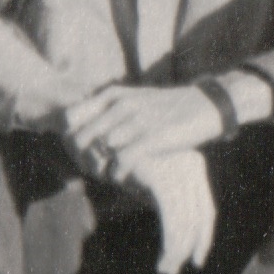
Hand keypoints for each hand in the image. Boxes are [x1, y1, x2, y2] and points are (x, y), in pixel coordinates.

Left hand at [59, 83, 232, 186]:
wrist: (204, 105)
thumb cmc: (167, 107)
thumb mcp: (134, 99)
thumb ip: (109, 110)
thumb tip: (85, 130)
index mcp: (112, 95)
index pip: (70, 118)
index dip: (69, 139)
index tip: (81, 153)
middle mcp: (119, 106)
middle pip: (79, 139)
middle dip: (82, 159)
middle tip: (95, 171)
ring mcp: (135, 121)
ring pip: (99, 151)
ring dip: (101, 169)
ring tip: (111, 175)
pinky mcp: (151, 138)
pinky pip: (120, 161)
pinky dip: (118, 174)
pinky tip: (125, 177)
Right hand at [122, 149, 218, 273]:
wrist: (103, 137)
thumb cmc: (126, 159)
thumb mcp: (150, 179)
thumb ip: (164, 198)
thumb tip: (173, 229)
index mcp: (195, 167)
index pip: (206, 210)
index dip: (204, 237)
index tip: (197, 259)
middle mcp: (193, 168)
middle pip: (201, 218)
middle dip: (191, 248)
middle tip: (175, 270)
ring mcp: (179, 173)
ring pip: (187, 223)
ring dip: (177, 251)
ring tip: (166, 270)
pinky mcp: (163, 180)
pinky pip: (174, 220)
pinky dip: (171, 244)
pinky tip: (165, 258)